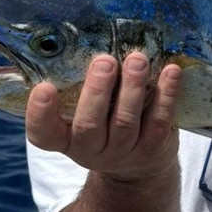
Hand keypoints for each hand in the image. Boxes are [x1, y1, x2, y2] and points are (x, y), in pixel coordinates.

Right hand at [25, 52, 181, 181]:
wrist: (137, 167)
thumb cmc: (102, 124)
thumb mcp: (80, 114)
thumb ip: (71, 87)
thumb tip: (55, 44)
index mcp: (65, 138)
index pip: (43, 133)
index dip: (40, 113)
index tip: (44, 87)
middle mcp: (90, 149)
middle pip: (89, 124)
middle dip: (97, 91)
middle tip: (104, 61)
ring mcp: (123, 151)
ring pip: (126, 121)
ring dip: (132, 87)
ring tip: (137, 59)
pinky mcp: (153, 147)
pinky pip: (159, 120)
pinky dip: (166, 94)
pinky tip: (171, 71)